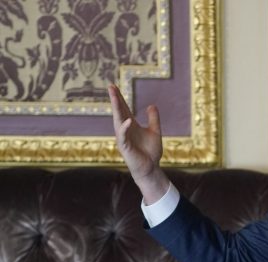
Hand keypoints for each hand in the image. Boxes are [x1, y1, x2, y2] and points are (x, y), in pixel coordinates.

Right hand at [108, 84, 168, 202]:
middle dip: (115, 99)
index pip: (124, 108)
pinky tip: (128, 120)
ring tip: (115, 97)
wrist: (151, 168)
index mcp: (131, 125)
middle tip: (110, 86)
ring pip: (118, 121)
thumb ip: (153, 119)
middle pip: (118, 111)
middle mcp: (125, 129)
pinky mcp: (125, 147)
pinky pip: (123, 136)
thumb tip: (152, 105)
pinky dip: (124, 128)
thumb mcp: (155, 132)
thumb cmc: (151, 152)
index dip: (119, 98)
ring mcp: (123, 138)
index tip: (114, 86)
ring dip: (116, 109)